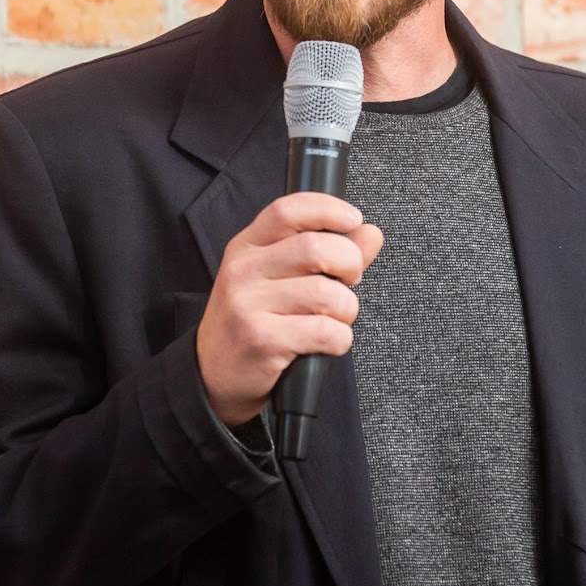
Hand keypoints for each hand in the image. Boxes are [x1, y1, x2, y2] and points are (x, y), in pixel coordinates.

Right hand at [196, 193, 383, 426]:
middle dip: (349, 264)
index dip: (328, 209)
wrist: (214, 376)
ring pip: (326, 293)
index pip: (288, 210)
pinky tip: (327, 342)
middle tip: (348, 282)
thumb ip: (328, 255)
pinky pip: (324, 331)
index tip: (354, 219)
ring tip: (334, 319)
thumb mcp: (279, 280)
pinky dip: (340, 339)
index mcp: (246, 247)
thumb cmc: (252, 323)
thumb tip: (370, 234)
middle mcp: (243, 270)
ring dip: (346, 310)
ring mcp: (249, 305)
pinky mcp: (261, 339)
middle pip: (316, 248)